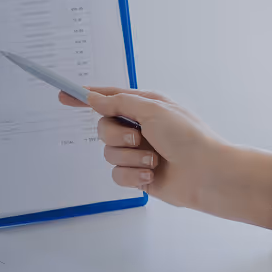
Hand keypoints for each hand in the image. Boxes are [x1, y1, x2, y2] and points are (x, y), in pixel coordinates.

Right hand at [60, 87, 271, 227]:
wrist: (208, 175)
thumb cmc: (188, 137)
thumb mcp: (153, 110)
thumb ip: (119, 103)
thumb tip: (94, 97)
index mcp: (145, 106)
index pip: (108, 98)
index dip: (85, 97)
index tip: (63, 95)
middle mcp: (140, 128)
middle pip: (103, 127)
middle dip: (117, 135)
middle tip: (139, 138)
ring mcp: (138, 153)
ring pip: (108, 153)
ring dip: (130, 157)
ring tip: (154, 160)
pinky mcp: (138, 175)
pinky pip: (117, 175)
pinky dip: (133, 175)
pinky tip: (152, 175)